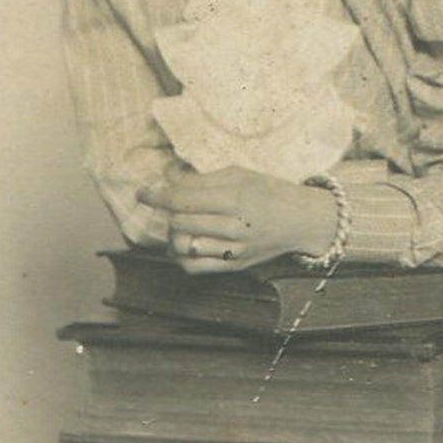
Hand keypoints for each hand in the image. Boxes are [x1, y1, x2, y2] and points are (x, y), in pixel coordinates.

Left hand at [139, 165, 336, 272]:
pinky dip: (181, 256)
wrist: (300, 220)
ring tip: (180, 225)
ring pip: (184, 246)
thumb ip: (202, 179)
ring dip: (173, 234)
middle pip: (180, 222)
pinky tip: (186, 243)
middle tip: (171, 206)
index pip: (183, 198)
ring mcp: (234, 249)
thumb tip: (167, 181)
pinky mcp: (234, 265)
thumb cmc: (268, 191)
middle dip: (168, 213)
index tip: (142, 192)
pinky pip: (194, 267)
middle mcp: (235, 225)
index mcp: (236, 196)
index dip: (156, 195)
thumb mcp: (239, 174)